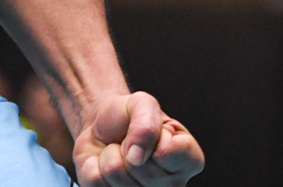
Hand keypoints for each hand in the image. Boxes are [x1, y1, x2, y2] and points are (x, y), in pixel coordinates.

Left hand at [73, 91, 202, 185]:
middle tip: (128, 141)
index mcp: (189, 160)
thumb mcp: (142, 104)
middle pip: (140, 169)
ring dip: (108, 155)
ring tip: (117, 152)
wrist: (101, 128)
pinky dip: (92, 166)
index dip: (147, 134)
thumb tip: (136, 157)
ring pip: (116, 175)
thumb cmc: (128, 117)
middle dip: (125, 145)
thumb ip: (146, 123)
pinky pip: (96, 183)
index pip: (165, 152)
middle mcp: (173, 186)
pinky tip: (104, 165)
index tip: (149, 128)